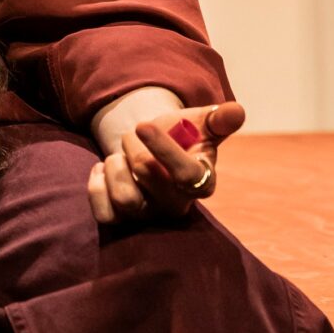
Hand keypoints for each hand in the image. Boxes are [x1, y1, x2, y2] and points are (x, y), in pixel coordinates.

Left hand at [87, 100, 245, 224]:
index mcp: (202, 182)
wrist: (150, 147)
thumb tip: (237, 111)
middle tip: (135, 135)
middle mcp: (178, 205)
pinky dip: (97, 185)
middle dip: (133, 146)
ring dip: (115, 165)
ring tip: (120, 157)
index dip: (164, 149)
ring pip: (124, 198)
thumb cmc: (180, 135)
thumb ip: (219, 119)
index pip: (187, 175)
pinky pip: (103, 213)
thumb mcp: (200, 123)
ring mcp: (149, 216)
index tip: (143, 125)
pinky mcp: (123, 221)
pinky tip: (105, 171)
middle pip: (147, 175)